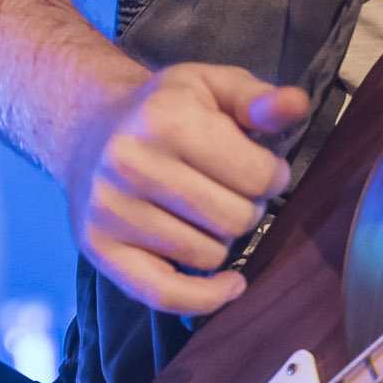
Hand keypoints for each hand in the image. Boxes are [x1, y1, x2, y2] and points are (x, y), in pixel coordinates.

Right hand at [63, 64, 311, 314]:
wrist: (88, 129)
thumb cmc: (164, 109)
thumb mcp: (212, 85)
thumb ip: (258, 97)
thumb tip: (294, 106)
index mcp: (166, 119)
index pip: (256, 176)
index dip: (273, 176)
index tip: (263, 170)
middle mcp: (131, 165)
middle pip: (235, 220)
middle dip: (248, 208)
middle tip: (234, 192)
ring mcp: (111, 210)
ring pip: (208, 255)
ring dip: (222, 240)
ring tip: (207, 213)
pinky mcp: (99, 248)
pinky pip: (165, 294)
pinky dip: (205, 297)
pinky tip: (230, 284)